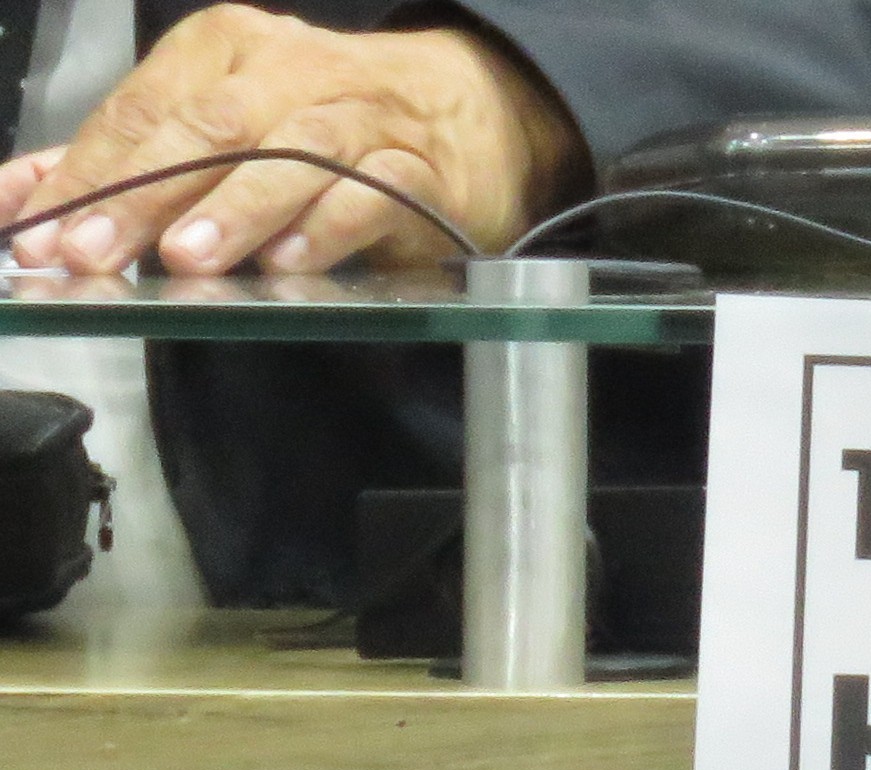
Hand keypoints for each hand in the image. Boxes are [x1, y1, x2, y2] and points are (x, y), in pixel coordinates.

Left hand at [0, 4, 582, 277]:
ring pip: (289, 155)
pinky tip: (291, 261)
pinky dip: (328, 227)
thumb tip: (13, 202)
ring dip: (235, 209)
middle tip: (96, 251)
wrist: (465, 112)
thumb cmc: (321, 121)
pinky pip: (371, 194)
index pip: (140, 108)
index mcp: (225, 47)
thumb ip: (112, 163)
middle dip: (142, 194)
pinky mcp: (419, 168)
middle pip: (206, 128)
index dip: (88, 173)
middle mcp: (290, 69)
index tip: (46, 233)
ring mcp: (358, 115)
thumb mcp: (212, 126)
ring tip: (189, 258)